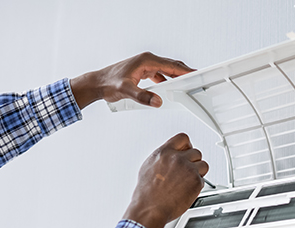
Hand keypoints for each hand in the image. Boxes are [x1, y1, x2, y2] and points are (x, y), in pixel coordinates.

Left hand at [70, 52, 193, 108]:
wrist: (96, 83)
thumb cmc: (108, 84)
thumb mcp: (126, 91)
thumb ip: (142, 97)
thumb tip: (157, 101)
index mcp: (146, 60)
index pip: (172, 65)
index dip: (186, 71)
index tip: (197, 74)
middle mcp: (147, 60)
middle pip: (171, 66)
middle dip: (184, 73)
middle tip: (197, 81)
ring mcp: (145, 65)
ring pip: (166, 70)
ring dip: (176, 78)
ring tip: (186, 86)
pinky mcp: (142, 71)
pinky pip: (159, 75)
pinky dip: (166, 81)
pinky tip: (169, 89)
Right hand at [123, 133, 208, 227]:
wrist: (150, 208)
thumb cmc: (146, 193)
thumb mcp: (148, 167)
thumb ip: (162, 158)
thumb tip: (168, 156)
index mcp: (164, 153)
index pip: (182, 138)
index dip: (186, 145)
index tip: (187, 151)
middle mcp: (177, 158)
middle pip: (196, 152)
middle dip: (193, 162)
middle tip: (186, 171)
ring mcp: (188, 170)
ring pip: (203, 165)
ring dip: (198, 172)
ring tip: (187, 181)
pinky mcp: (196, 182)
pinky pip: (202, 180)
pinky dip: (196, 186)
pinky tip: (186, 191)